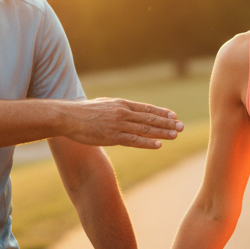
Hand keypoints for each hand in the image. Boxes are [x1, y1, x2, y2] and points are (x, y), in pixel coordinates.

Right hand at [63, 98, 182, 149]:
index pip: (146, 109)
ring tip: (176, 135)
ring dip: (162, 132)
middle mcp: (123, 112)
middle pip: (150, 118)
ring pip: (145, 129)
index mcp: (121, 104)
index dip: (161, 113)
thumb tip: (127, 110)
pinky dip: (148, 142)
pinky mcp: (112, 137)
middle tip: (182, 126)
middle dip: (167, 123)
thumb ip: (118, 107)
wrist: (68, 117)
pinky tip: (159, 144)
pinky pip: (134, 141)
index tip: (174, 116)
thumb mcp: (104, 104)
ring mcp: (118, 125)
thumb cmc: (84, 111)